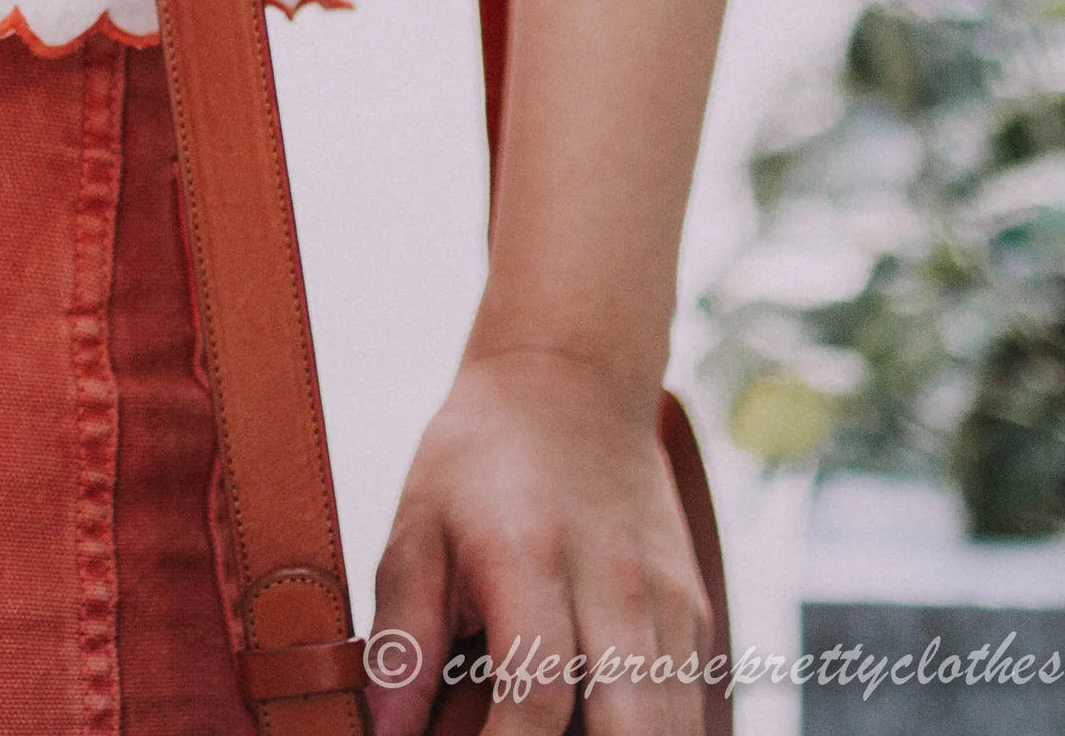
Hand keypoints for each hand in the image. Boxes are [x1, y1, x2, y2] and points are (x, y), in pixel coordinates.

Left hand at [366, 350, 714, 735]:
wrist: (567, 378)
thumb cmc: (477, 457)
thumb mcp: (416, 528)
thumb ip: (402, 638)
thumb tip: (383, 733)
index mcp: (530, 559)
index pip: (536, 700)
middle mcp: (612, 583)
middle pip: (631, 732)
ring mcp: (665, 601)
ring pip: (673, 729)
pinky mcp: (694, 613)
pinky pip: (689, 706)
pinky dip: (651, 732)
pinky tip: (598, 725)